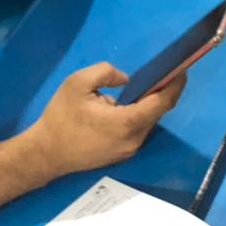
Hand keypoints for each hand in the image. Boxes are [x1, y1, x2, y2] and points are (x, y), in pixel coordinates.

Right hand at [27, 63, 186, 176]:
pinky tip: (131, 103)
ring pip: (148, 121)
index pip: (161, 102)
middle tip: (165, 72)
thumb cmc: (60, 117)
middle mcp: (134, 139)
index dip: (174, 85)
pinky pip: (138, 130)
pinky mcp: (122, 154)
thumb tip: (126, 79)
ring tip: (148, 84)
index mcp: (127, 122)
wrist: (43, 154)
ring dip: (149, 104)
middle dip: (163, 92)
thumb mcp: (78, 83)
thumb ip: (106, 73)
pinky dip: (139, 115)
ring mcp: (129, 150)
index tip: (181, 70)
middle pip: (158, 112)